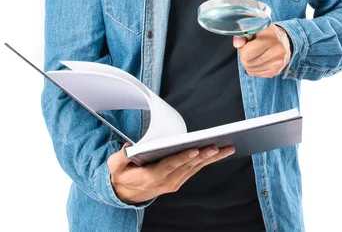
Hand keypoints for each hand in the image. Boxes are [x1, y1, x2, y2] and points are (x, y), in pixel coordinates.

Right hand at [108, 144, 234, 203]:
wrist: (126, 194)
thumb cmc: (123, 177)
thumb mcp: (115, 167)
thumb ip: (120, 158)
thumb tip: (129, 147)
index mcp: (153, 176)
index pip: (171, 165)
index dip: (183, 157)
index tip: (195, 149)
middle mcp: (167, 181)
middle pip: (188, 166)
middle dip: (204, 155)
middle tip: (217, 146)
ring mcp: (174, 182)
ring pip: (195, 168)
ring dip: (211, 158)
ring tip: (226, 148)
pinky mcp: (178, 180)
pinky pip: (195, 169)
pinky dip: (207, 161)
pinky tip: (218, 154)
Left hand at [233, 23, 291, 77]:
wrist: (285, 41)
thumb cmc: (266, 34)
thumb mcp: (255, 28)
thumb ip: (243, 34)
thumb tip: (237, 43)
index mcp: (270, 35)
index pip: (247, 52)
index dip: (242, 48)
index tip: (246, 44)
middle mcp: (277, 49)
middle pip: (247, 62)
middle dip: (244, 57)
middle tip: (249, 50)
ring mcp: (278, 62)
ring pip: (250, 69)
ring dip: (248, 63)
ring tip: (254, 55)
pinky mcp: (276, 71)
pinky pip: (255, 74)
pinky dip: (253, 69)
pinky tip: (258, 61)